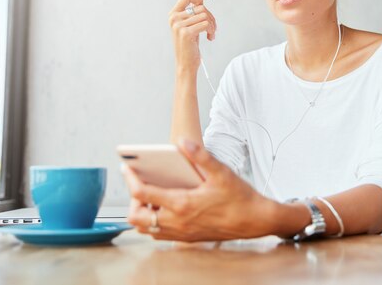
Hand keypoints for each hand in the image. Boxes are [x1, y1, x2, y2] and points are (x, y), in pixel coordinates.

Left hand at [122, 139, 277, 241]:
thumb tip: (182, 142)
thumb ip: (200, 156)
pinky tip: (164, 207)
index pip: (142, 194)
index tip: (126, 168)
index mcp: (183, 204)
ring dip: (142, 213)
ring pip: (146, 229)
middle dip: (132, 201)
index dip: (130, 180)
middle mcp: (178, 222)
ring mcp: (181, 233)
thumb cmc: (239, 197)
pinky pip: (159, 234)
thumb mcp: (221, 172)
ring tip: (151, 196)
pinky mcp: (186, 238)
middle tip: (140, 184)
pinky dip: (154, 222)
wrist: (255, 220)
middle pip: (137, 218)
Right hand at [168, 0, 216, 70]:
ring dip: (212, 25)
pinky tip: (209, 38)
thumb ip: (194, 9)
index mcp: (173, 14)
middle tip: (213, 28)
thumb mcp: (191, 24)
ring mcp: (179, 25)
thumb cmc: (189, 44)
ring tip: (211, 34)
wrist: (186, 63)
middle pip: (201, 7)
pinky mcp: (186, 33)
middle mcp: (174, 18)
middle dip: (211, 17)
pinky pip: (206, 24)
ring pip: (205, 16)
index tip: (205, 9)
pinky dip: (211, 30)